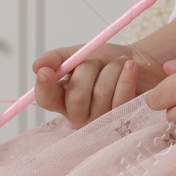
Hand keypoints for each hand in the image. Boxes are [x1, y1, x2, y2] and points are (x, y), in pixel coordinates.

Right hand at [32, 41, 167, 128]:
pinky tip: (130, 67)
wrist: (138, 60)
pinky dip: (125, 76)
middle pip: (76, 97)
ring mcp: (100, 122)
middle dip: (88, 69)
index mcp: (63, 98)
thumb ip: (58, 58)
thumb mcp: (81, 53)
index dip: (43, 87)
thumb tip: (37, 67)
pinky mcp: (122, 121)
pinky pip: (120, 99)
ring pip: (100, 94)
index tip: (47, 72)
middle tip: (98, 60)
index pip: (45, 99)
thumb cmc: (107, 61)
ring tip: (119, 63)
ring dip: (111, 70)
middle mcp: (78, 115)